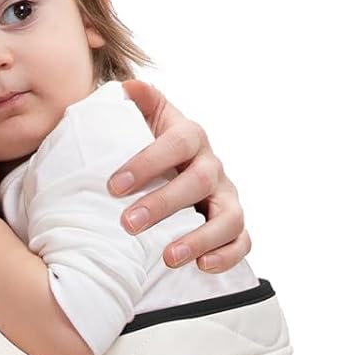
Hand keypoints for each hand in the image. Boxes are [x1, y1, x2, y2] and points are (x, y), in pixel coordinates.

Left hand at [111, 80, 251, 272]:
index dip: (148, 162)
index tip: (113, 185)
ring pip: (228, 217)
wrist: (168, 167)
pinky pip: (242, 241)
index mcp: (190, 136)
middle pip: (199, 182)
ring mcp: (226, 196)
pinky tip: (201, 267)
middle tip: (128, 223)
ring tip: (167, 257)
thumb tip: (128, 88)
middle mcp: (212, 165)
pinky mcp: (234, 224)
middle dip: (164, 204)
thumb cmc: (146, 145)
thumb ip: (137, 104)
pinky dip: (226, 255)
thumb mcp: (141, 120)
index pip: (178, 142)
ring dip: (199, 238)